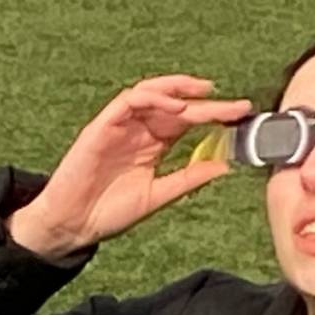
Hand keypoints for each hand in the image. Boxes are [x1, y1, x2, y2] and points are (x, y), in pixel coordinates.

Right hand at [6, 76, 251, 258]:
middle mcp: (138, 131)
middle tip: (235, 105)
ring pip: (151, 93)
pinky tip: (174, 106)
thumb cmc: (109, 212)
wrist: (73, 225)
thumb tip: (223, 166)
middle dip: (206, 102)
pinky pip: (127, 101)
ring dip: (179, 89)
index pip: (187, 122)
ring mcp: (120, 126)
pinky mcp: (101, 127)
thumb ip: (187, 179)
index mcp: (152, 145)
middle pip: (175, 105)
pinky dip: (151, 98)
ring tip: (206, 94)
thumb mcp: (157, 196)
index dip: (213, 116)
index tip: (241, 115)